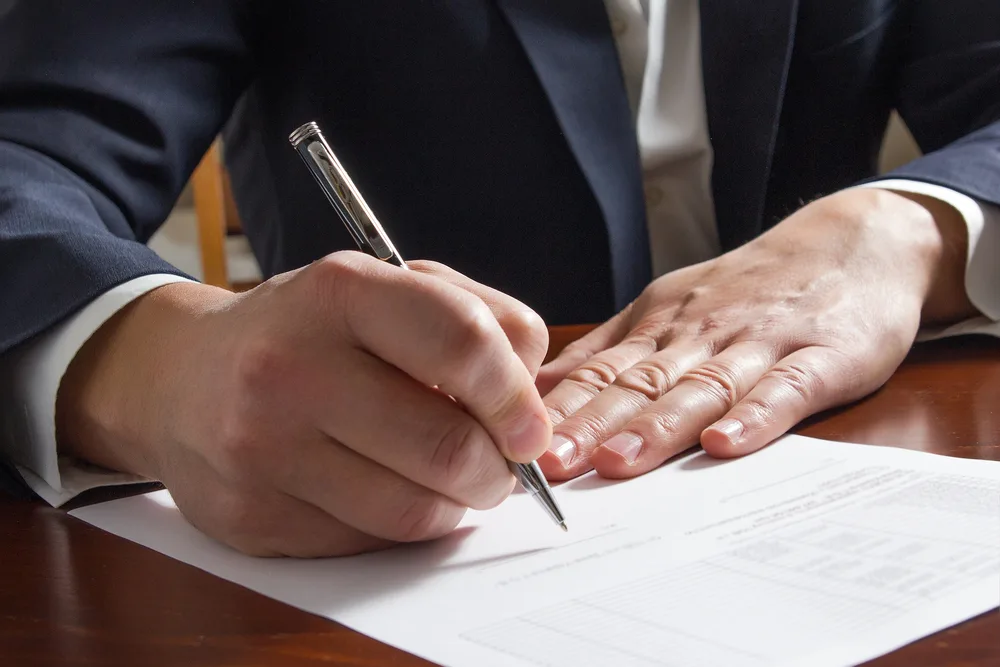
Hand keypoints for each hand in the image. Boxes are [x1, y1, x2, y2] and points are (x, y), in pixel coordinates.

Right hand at [56, 253, 550, 556]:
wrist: (181, 379)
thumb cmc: (307, 332)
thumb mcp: (384, 289)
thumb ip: (475, 320)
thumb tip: (532, 404)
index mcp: (338, 294)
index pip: (463, 342)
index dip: (517, 394)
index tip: (530, 424)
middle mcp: (290, 367)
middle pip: (447, 445)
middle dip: (497, 468)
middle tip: (499, 462)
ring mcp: (264, 449)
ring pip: (416, 509)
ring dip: (456, 502)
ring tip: (447, 475)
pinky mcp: (254, 517)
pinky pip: (371, 541)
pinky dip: (403, 522)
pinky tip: (387, 488)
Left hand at [537, 188, 976, 479]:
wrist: (851, 241)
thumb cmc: (749, 288)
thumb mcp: (670, 306)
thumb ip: (611, 350)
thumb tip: (538, 388)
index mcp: (662, 324)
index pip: (602, 370)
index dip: (560, 409)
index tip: (514, 444)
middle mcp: (701, 333)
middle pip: (641, 384)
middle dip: (591, 425)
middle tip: (547, 465)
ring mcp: (760, 343)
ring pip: (702, 388)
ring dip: (658, 428)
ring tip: (617, 464)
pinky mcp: (820, 357)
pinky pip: (784, 390)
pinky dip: (754, 417)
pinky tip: (724, 445)